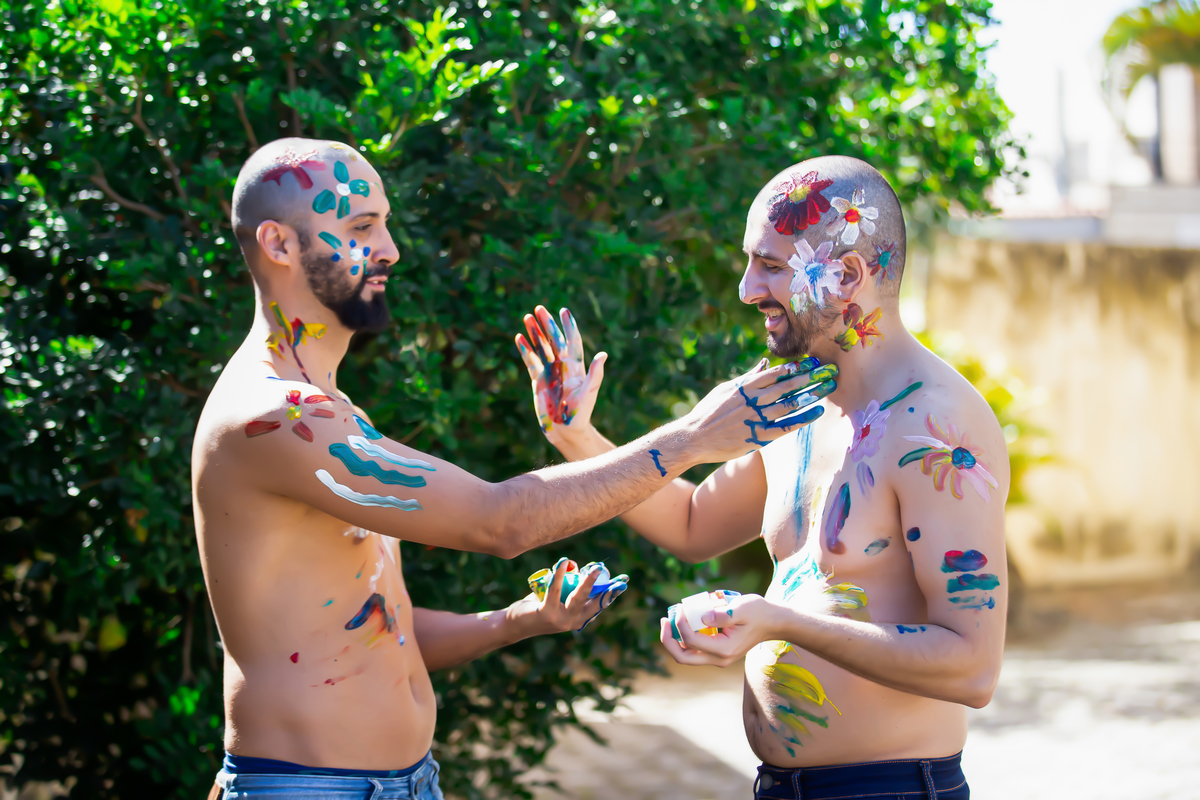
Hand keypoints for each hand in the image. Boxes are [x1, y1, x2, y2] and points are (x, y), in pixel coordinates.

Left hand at [506, 557, 626, 636]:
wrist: (517, 624)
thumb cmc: (539, 608)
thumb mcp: (558, 600)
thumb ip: (569, 589)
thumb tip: (576, 567)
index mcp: (579, 619)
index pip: (599, 605)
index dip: (611, 594)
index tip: (623, 583)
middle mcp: (573, 622)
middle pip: (593, 602)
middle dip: (605, 588)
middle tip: (612, 573)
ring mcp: (561, 620)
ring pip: (578, 597)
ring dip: (588, 582)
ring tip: (594, 569)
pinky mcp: (547, 613)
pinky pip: (555, 590)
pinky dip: (559, 575)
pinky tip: (563, 563)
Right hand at [514, 305, 606, 445]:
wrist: (567, 431)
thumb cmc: (581, 414)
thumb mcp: (589, 394)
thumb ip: (595, 375)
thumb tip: (603, 355)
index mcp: (576, 367)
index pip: (572, 341)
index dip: (568, 326)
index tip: (564, 311)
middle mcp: (563, 366)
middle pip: (554, 340)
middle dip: (547, 324)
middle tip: (539, 308)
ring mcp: (550, 372)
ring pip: (541, 348)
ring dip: (535, 334)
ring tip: (527, 317)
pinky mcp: (539, 381)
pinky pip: (531, 362)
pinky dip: (525, 350)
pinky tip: (519, 338)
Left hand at [659, 593, 780, 666]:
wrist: (772, 623)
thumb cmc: (758, 612)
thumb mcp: (742, 608)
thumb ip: (723, 614)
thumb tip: (702, 617)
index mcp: (724, 649)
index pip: (691, 640)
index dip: (680, 624)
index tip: (681, 607)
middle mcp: (719, 659)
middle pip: (682, 657)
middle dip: (668, 640)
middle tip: (664, 620)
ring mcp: (717, 659)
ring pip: (686, 656)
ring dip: (674, 640)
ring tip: (670, 619)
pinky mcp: (716, 653)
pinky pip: (694, 650)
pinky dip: (684, 638)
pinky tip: (683, 621)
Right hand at [680, 356, 836, 463]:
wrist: (693, 437)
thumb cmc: (708, 412)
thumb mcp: (726, 390)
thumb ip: (748, 378)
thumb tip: (766, 364)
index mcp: (745, 387)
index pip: (776, 372)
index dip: (797, 366)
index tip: (813, 362)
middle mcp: (753, 400)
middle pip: (788, 385)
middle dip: (811, 377)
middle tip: (830, 370)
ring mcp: (756, 418)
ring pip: (790, 403)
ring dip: (812, 394)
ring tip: (829, 387)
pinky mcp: (758, 437)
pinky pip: (786, 426)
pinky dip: (803, 419)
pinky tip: (818, 412)